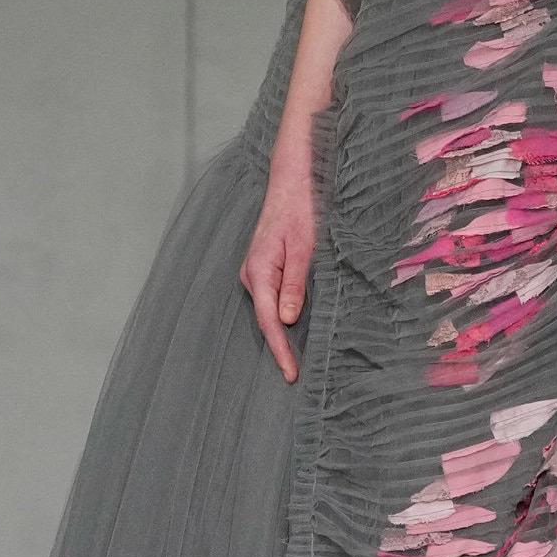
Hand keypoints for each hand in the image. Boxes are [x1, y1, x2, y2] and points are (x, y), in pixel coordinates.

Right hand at [239, 166, 315, 382]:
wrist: (292, 181)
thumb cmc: (301, 211)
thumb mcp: (305, 248)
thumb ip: (295, 284)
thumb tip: (287, 321)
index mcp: (259, 271)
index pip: (269, 322)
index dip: (280, 350)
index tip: (290, 373)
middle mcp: (251, 274)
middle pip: (266, 320)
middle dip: (279, 348)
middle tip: (295, 375)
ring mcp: (255, 272)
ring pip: (268, 310)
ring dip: (280, 334)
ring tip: (294, 361)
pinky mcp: (263, 268)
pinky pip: (270, 299)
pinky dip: (280, 317)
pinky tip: (290, 330)